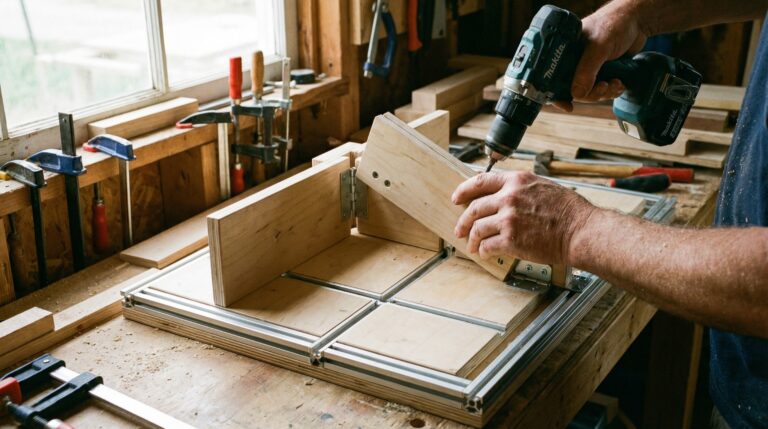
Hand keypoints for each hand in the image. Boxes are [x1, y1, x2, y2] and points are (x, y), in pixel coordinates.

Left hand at [452, 171, 596, 265]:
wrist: (581, 231)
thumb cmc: (568, 211)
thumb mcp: (542, 186)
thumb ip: (520, 189)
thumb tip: (504, 195)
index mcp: (516, 181)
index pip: (480, 181)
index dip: (464, 190)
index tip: (456, 198)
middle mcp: (509, 197)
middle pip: (474, 208)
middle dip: (463, 221)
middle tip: (460, 229)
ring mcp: (508, 218)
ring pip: (477, 228)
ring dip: (472, 239)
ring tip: (472, 246)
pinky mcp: (511, 239)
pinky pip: (487, 245)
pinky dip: (483, 251)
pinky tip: (485, 253)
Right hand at [554, 2, 648, 111]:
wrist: (637, 22)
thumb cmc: (614, 24)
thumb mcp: (599, 46)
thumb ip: (587, 70)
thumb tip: (577, 94)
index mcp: (566, 53)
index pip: (555, 78)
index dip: (558, 95)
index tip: (567, 106)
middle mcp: (575, 62)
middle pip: (575, 90)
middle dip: (592, 94)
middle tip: (603, 87)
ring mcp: (589, 68)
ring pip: (591, 92)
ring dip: (605, 93)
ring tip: (616, 83)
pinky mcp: (603, 73)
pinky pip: (604, 90)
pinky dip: (612, 91)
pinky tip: (620, 83)